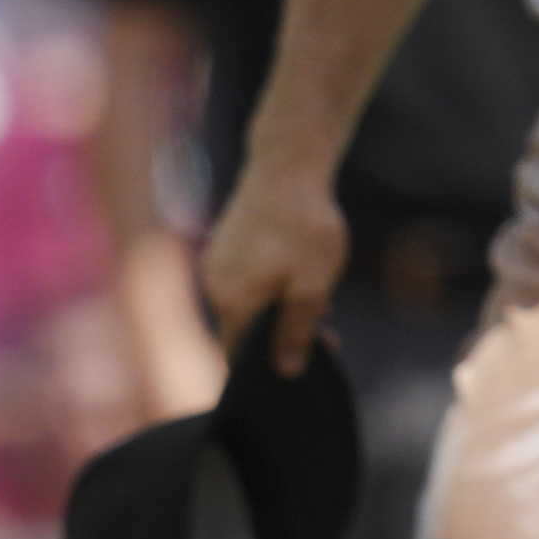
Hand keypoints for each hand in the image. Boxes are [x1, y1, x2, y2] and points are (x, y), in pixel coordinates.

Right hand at [198, 164, 345, 376]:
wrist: (287, 167)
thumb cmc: (305, 226)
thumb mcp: (313, 286)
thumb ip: (297, 332)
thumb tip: (285, 372)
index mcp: (234, 303)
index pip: (240, 356)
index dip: (273, 363)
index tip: (310, 351)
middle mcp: (214, 289)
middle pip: (243, 331)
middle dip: (280, 333)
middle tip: (324, 317)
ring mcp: (214, 267)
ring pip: (243, 305)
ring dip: (274, 306)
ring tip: (310, 283)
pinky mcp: (220, 249)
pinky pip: (240, 282)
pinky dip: (264, 284)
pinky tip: (291, 265)